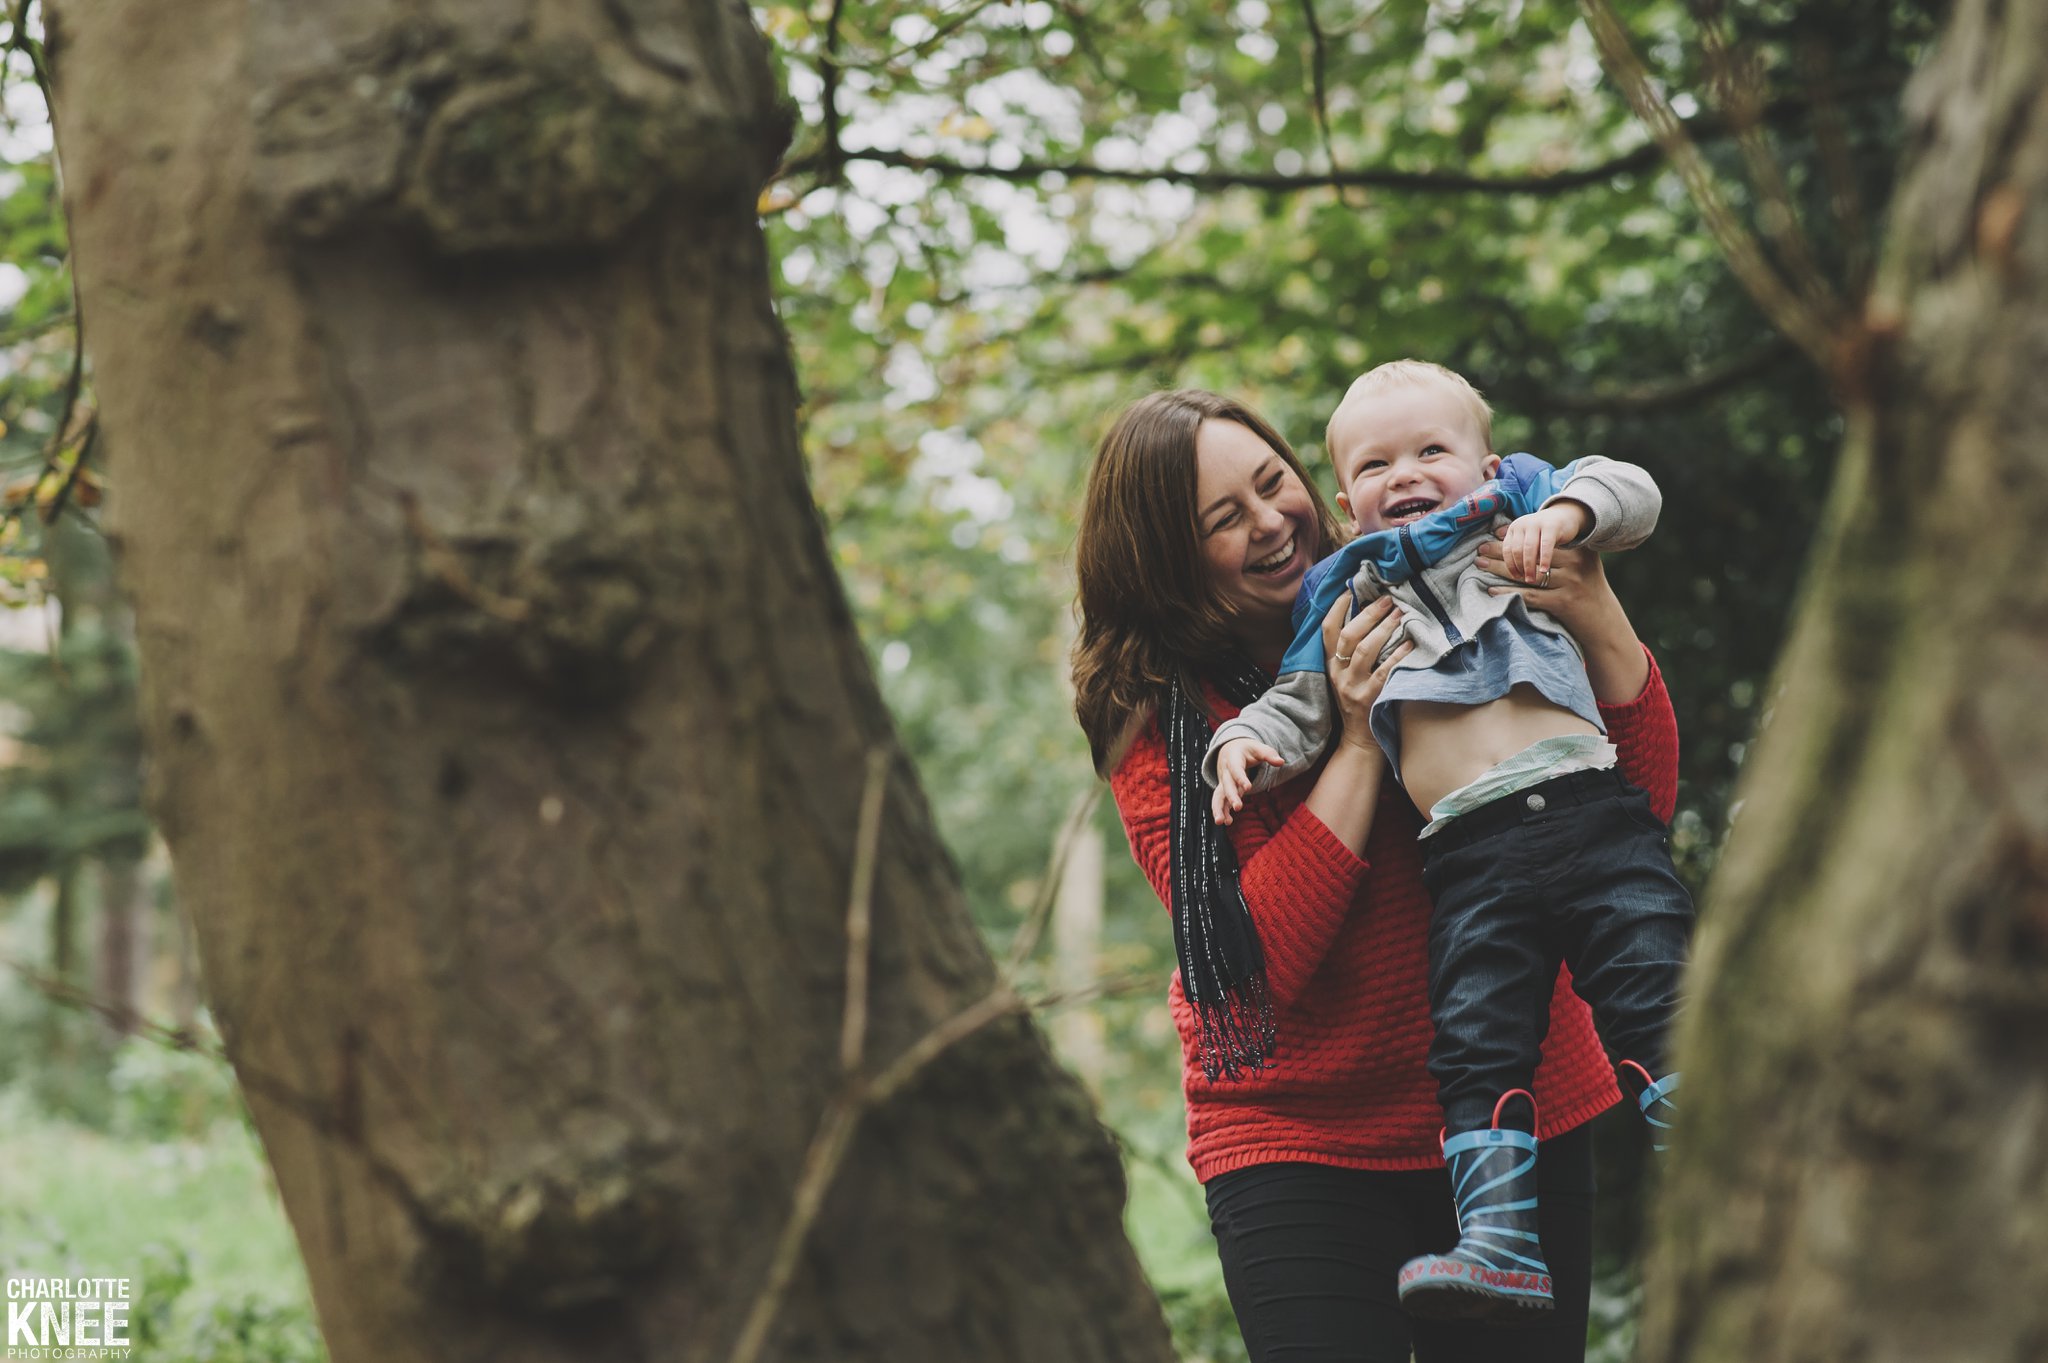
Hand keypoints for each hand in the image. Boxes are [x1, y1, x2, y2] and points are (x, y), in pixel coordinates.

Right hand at [1211, 739, 1282, 824]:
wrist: (1229, 749)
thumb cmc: (1246, 749)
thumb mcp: (1258, 748)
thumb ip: (1269, 754)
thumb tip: (1281, 762)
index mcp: (1232, 759)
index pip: (1236, 769)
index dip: (1241, 778)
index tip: (1248, 788)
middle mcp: (1225, 771)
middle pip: (1226, 784)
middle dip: (1231, 796)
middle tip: (1238, 807)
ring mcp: (1223, 782)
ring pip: (1218, 795)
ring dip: (1219, 808)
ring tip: (1222, 822)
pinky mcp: (1224, 790)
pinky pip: (1220, 801)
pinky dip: (1222, 811)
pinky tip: (1226, 822)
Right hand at [1321, 593, 1413, 754]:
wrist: (1359, 741)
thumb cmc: (1357, 704)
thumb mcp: (1345, 678)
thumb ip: (1350, 654)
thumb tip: (1369, 619)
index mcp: (1331, 666)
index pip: (1327, 630)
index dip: (1336, 608)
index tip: (1350, 590)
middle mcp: (1338, 674)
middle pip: (1348, 635)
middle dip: (1369, 613)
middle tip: (1388, 599)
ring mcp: (1353, 686)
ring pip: (1364, 649)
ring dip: (1384, 629)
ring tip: (1400, 615)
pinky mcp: (1369, 698)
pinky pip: (1384, 671)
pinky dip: (1398, 655)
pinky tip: (1410, 644)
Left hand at [1478, 532, 1609, 632]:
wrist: (1603, 621)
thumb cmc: (1586, 590)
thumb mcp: (1581, 564)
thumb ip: (1562, 550)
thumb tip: (1525, 537)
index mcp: (1578, 551)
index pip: (1539, 542)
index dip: (1515, 537)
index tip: (1493, 533)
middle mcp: (1575, 564)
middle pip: (1531, 556)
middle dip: (1502, 552)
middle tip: (1480, 549)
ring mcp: (1570, 583)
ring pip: (1527, 575)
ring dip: (1499, 570)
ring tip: (1480, 565)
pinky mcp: (1563, 602)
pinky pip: (1529, 596)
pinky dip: (1508, 594)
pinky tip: (1491, 590)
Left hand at [1498, 503, 1587, 583]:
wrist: (1564, 516)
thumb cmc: (1543, 534)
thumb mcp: (1528, 539)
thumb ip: (1519, 550)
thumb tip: (1510, 571)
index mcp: (1514, 528)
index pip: (1507, 549)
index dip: (1510, 565)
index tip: (1516, 577)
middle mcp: (1522, 524)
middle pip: (1517, 550)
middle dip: (1520, 567)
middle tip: (1526, 580)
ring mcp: (1536, 523)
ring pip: (1529, 549)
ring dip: (1529, 566)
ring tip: (1532, 578)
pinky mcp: (1551, 526)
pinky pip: (1545, 545)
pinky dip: (1544, 559)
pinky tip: (1544, 570)